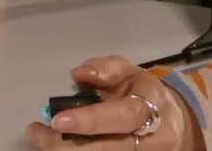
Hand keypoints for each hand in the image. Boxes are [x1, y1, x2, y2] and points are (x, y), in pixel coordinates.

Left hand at [25, 55, 201, 149]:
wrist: (174, 125)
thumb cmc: (146, 94)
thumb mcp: (131, 73)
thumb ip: (106, 69)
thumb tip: (78, 74)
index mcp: (152, 107)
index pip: (122, 117)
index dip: (90, 120)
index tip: (57, 120)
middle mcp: (151, 139)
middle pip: (106, 150)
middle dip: (65, 144)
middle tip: (36, 132)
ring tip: (42, 138)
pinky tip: (59, 146)